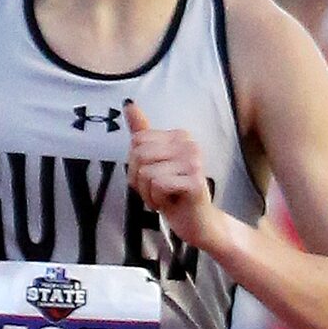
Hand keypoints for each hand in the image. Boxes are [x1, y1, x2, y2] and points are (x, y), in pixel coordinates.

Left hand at [123, 101, 221, 247]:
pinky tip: (170, 203)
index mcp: (179, 136)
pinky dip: (157, 199)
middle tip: (156, 191)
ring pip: (146, 172)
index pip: (137, 141)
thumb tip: (129, 105)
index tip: (152, 178)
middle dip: (139, 180)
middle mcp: (189, 144)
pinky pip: (158, 184)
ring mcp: (194, 162)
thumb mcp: (154, 162)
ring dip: (148, 193)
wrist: (198, 223)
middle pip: (139, 155)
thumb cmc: (174, 194)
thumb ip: (143, 134)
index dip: (135, 165)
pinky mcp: (195, 181)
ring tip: (164, 198)